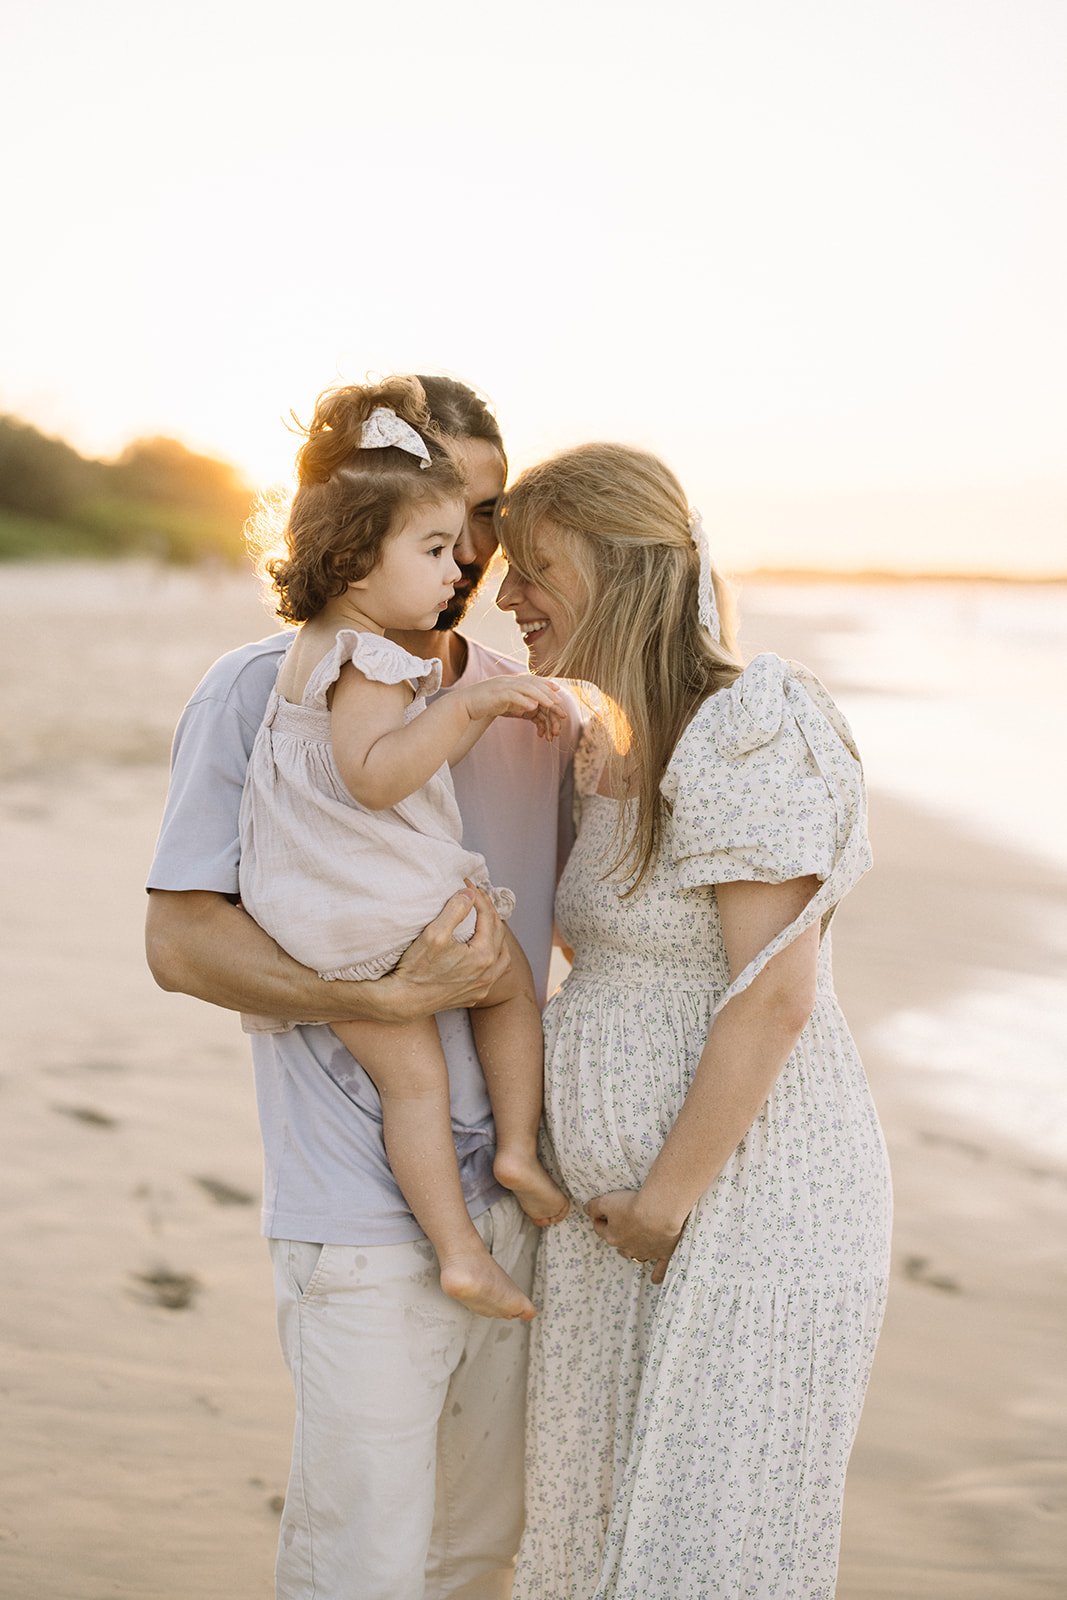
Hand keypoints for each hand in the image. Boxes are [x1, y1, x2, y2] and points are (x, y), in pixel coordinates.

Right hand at [365, 884, 508, 1020]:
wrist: (403, 1001)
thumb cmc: (417, 968)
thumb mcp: (434, 933)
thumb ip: (455, 910)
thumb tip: (470, 894)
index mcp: (484, 956)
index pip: (489, 917)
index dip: (479, 897)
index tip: (467, 884)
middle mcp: (488, 973)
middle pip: (499, 934)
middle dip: (488, 912)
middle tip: (475, 897)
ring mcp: (482, 987)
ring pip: (502, 956)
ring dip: (496, 936)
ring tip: (486, 922)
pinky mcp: (473, 995)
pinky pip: (492, 973)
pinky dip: (492, 957)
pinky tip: (481, 951)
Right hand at [463, 675, 564, 740]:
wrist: (464, 705)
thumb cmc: (483, 705)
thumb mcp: (503, 702)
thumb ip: (517, 703)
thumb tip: (532, 707)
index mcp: (509, 681)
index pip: (531, 680)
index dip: (545, 684)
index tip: (557, 690)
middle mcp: (507, 680)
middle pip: (532, 683)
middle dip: (547, 693)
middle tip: (560, 702)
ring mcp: (502, 686)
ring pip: (526, 688)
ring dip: (541, 696)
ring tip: (552, 705)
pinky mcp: (496, 695)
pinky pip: (513, 696)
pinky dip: (524, 701)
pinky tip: (533, 707)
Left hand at [585, 1190, 684, 1283]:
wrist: (659, 1212)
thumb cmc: (631, 1206)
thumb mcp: (606, 1201)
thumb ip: (594, 1207)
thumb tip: (587, 1210)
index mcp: (612, 1236)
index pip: (600, 1228)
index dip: (600, 1218)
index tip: (603, 1211)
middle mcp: (627, 1248)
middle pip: (618, 1242)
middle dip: (618, 1232)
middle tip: (624, 1218)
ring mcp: (645, 1253)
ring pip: (634, 1255)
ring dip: (633, 1249)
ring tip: (635, 1241)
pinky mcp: (663, 1254)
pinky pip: (659, 1270)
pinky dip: (657, 1275)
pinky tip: (654, 1280)